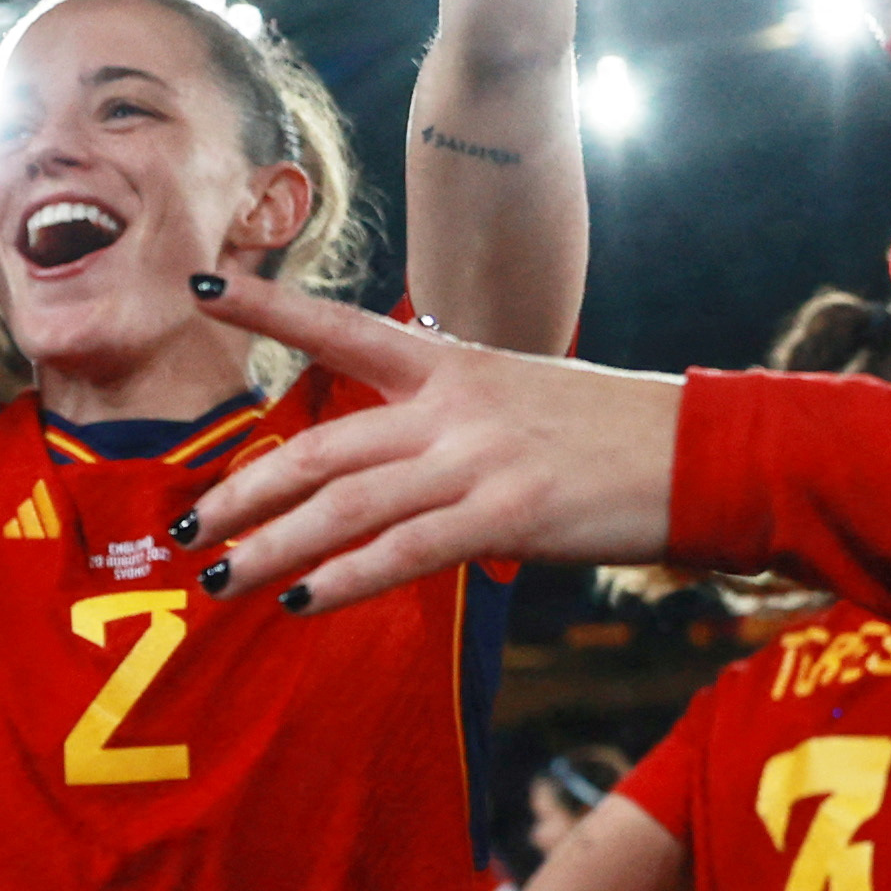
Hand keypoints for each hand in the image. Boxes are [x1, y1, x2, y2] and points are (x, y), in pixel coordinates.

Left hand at [175, 271, 684, 607]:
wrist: (704, 452)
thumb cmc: (618, 437)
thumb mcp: (524, 400)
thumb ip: (452, 425)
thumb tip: (396, 469)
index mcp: (454, 363)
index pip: (342, 328)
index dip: (270, 307)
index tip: (203, 286)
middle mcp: (452, 406)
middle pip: (320, 445)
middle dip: (244, 488)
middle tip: (186, 524)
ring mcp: (477, 458)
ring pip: (346, 504)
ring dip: (271, 546)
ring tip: (219, 579)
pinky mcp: (507, 513)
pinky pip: (405, 551)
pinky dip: (345, 579)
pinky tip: (301, 603)